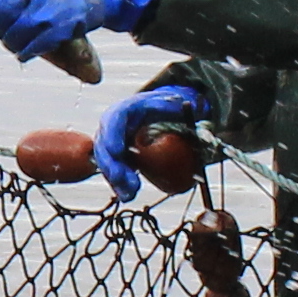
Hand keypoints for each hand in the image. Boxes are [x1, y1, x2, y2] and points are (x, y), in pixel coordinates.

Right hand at [93, 79, 206, 197]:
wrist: (158, 115)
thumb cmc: (163, 107)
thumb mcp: (170, 101)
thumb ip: (176, 104)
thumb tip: (192, 106)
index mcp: (125, 110)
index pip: (114, 120)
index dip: (112, 136)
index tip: (117, 151)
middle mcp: (113, 128)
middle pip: (105, 145)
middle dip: (111, 164)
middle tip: (120, 178)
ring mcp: (113, 144)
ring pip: (107, 163)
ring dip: (116, 179)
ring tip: (130, 193)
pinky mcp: (118, 160)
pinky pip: (115, 173)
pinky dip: (120, 186)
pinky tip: (128, 195)